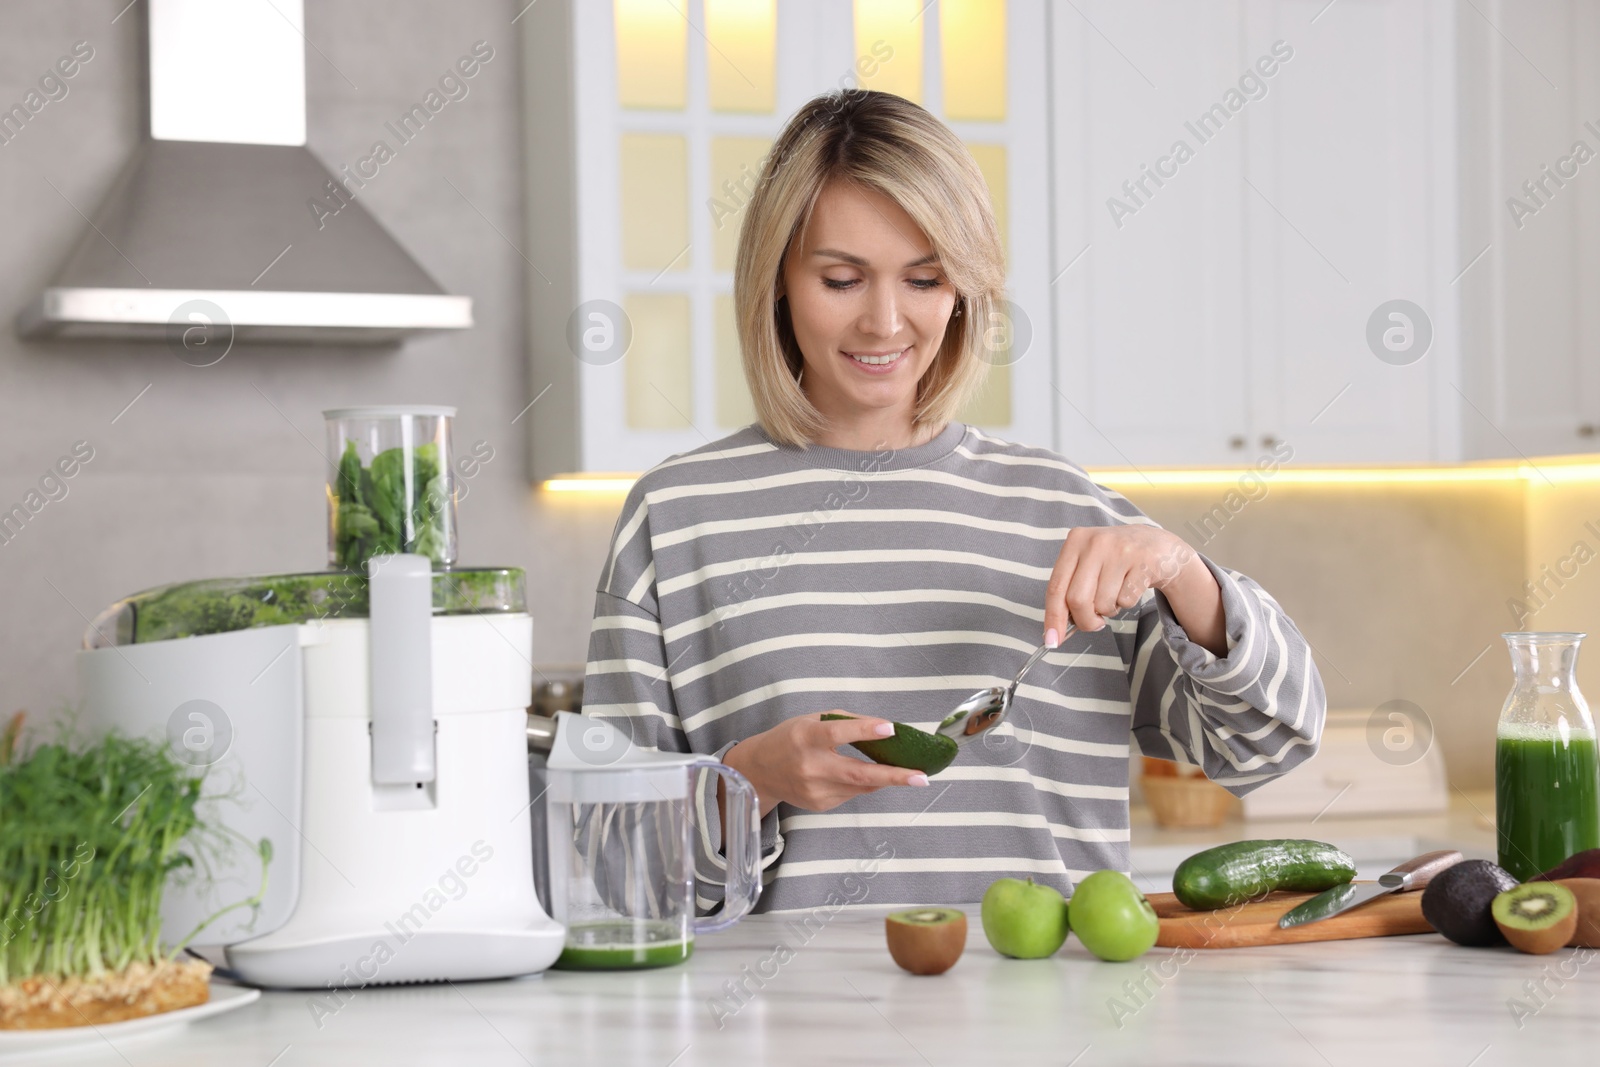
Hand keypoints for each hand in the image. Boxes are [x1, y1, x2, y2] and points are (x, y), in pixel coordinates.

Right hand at [721, 712, 928, 817]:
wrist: (760, 772)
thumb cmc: (789, 739)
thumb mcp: (810, 720)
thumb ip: (845, 722)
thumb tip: (883, 729)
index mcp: (806, 738)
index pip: (838, 733)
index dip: (865, 731)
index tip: (890, 728)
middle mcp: (810, 767)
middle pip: (858, 773)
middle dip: (894, 776)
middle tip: (921, 777)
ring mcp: (815, 790)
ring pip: (860, 785)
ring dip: (883, 777)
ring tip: (903, 770)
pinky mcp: (820, 805)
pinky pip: (852, 793)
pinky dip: (862, 782)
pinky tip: (856, 774)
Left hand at [1044, 525, 1224, 654]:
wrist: (1157, 545)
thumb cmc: (1115, 560)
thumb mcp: (1088, 563)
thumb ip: (1070, 589)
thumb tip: (1056, 630)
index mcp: (1076, 540)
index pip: (1056, 587)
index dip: (1052, 618)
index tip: (1051, 641)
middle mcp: (1096, 543)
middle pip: (1077, 600)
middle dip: (1084, 621)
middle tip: (1094, 623)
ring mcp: (1121, 551)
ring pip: (1102, 604)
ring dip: (1108, 610)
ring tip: (1115, 593)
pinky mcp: (1143, 563)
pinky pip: (1125, 601)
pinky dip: (1126, 603)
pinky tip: (1130, 586)